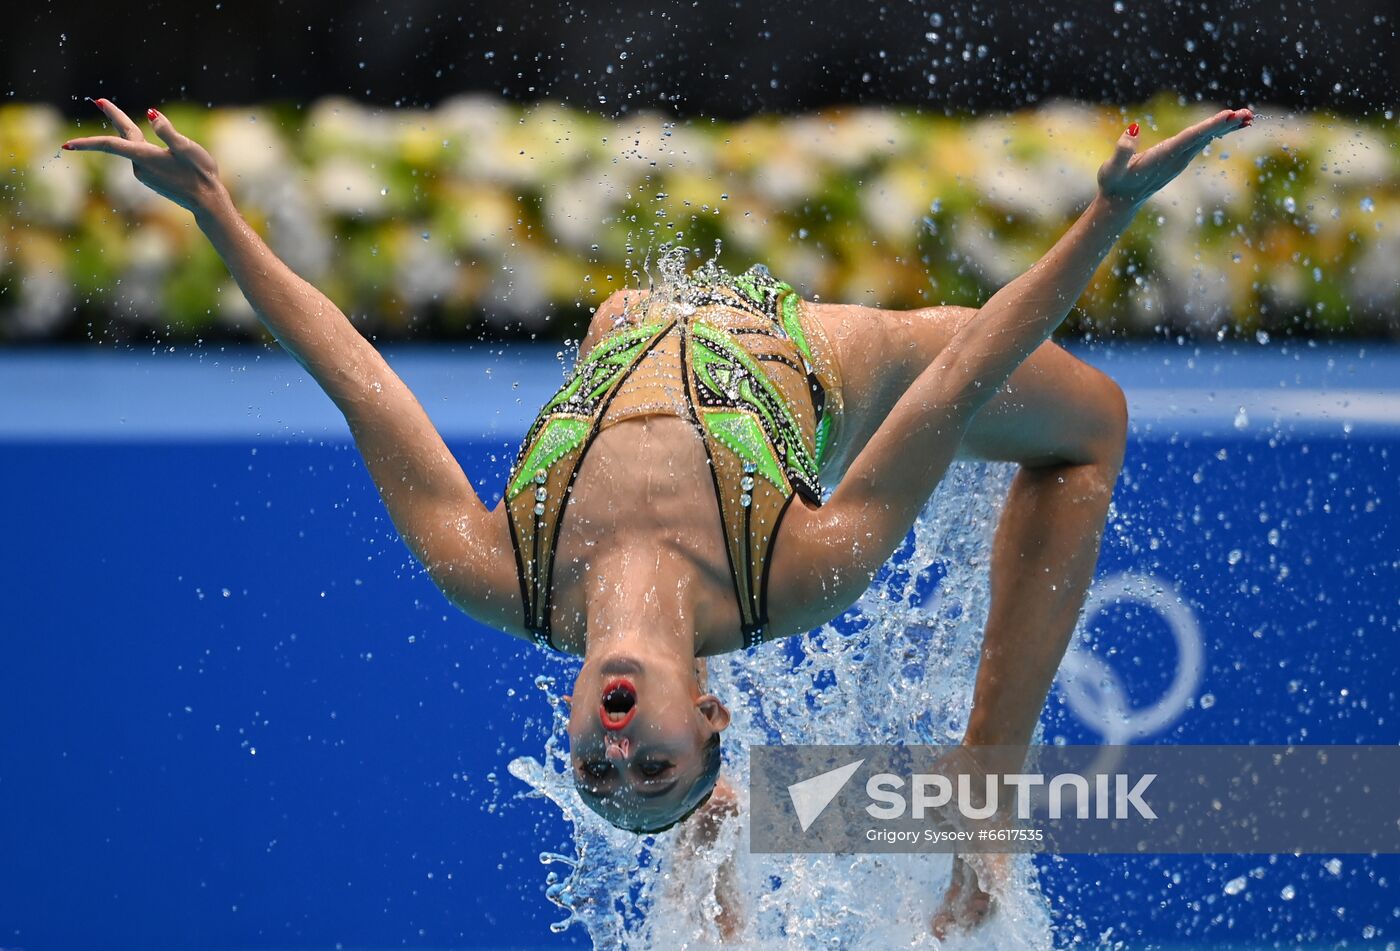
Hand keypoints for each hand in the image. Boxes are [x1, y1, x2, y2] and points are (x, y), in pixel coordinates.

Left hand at [62, 99, 226, 214]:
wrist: (207, 201)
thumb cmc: (200, 174)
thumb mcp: (187, 147)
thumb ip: (167, 130)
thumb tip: (150, 113)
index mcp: (144, 157)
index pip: (109, 145)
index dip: (87, 142)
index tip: (66, 145)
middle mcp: (139, 166)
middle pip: (121, 139)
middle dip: (114, 120)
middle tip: (100, 101)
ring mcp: (144, 174)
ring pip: (135, 149)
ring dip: (137, 135)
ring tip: (144, 126)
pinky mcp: (151, 179)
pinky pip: (143, 158)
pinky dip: (146, 148)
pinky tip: (166, 152)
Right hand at [1096, 107, 1252, 209]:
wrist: (1119, 202)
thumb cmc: (1113, 183)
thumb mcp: (1111, 169)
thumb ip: (1122, 151)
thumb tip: (1134, 127)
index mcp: (1162, 157)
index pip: (1189, 139)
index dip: (1209, 126)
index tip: (1228, 116)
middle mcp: (1175, 159)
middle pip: (1204, 138)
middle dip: (1226, 125)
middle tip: (1248, 114)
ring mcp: (1179, 160)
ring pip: (1206, 139)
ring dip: (1226, 127)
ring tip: (1247, 116)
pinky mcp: (1178, 158)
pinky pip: (1201, 141)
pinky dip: (1217, 132)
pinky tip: (1229, 125)